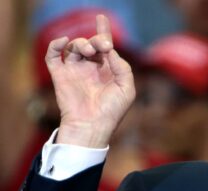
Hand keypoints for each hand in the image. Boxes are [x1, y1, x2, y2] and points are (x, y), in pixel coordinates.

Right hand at [46, 14, 134, 147]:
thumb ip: (123, 68)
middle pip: (91, 44)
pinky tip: (63, 42)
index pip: (104, 47)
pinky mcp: (60, 75)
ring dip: (81, 43)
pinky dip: (56, 45)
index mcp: (107, 70)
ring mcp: (75, 70)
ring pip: (74, 47)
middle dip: (97, 40)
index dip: (103, 32)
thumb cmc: (112, 111)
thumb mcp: (126, 89)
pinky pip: (53, 55)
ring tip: (88, 51)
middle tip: (102, 45)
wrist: (92, 126)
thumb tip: (111, 51)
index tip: (101, 18)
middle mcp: (90, 68)